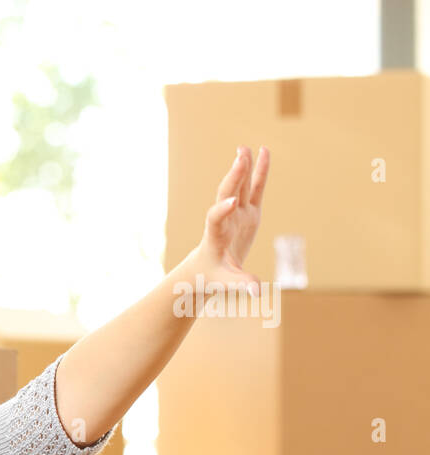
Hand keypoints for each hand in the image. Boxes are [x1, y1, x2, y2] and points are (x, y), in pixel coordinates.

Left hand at [190, 145, 269, 290]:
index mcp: (215, 237)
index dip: (221, 212)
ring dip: (242, 169)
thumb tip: (257, 292)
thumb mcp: (225, 283)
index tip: (229, 203)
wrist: (204, 269)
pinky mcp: (247, 213)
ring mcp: (236, 214)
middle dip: (233, 179)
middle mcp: (223, 221)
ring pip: (238, 188)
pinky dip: (259, 172)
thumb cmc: (211, 277)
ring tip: (244, 149)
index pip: (215, 221)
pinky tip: (263, 151)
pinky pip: (254, 189)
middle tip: (239, 159)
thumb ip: (241, 284)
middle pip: (226, 196)